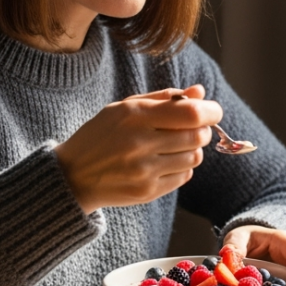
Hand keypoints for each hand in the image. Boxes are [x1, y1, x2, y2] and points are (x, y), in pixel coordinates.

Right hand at [56, 84, 221, 213]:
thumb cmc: (102, 135)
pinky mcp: (147, 192)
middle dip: (202, 130)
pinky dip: (182, 167)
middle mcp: (140, 143)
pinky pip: (184, 176)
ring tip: (175, 145)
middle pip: (197, 136)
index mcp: (134, 115)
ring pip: (194, 158)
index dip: (210, 111)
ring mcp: (144, 170)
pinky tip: (165, 161)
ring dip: (193, 149)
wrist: (73, 175)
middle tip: (193, 128)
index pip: (190, 113)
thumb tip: (200, 93)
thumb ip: (164, 98)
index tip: (213, 110)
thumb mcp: (125, 107)